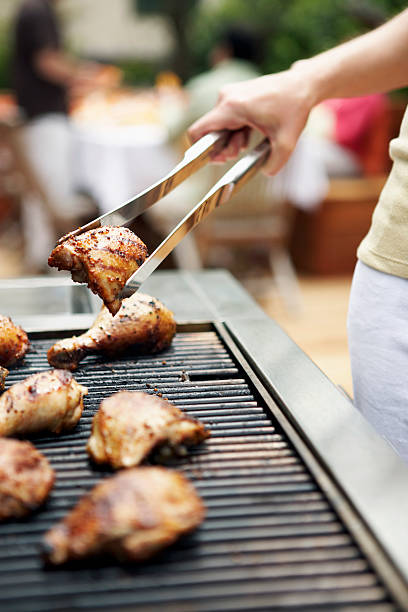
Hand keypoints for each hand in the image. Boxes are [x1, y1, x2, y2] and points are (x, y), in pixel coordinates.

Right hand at [188, 67, 314, 174]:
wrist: (303, 84)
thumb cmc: (294, 107)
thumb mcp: (287, 142)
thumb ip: (274, 164)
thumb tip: (264, 173)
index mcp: (232, 107)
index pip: (198, 131)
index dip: (200, 151)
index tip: (215, 160)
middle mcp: (226, 98)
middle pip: (210, 131)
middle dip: (223, 148)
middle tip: (237, 155)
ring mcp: (230, 94)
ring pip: (219, 126)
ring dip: (231, 140)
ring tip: (247, 144)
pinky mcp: (235, 95)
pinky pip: (226, 119)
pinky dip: (235, 131)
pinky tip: (248, 135)